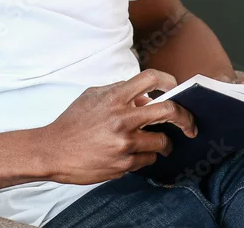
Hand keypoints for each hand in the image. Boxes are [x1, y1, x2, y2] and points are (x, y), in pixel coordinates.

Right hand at [38, 69, 197, 184]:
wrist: (53, 151)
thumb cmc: (72, 122)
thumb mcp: (92, 96)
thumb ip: (118, 91)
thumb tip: (144, 96)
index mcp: (114, 97)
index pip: (150, 79)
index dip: (168, 80)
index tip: (174, 88)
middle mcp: (122, 119)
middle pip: (169, 111)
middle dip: (185, 118)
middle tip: (190, 124)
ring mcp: (124, 143)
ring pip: (162, 141)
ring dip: (164, 142)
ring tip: (160, 143)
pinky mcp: (123, 163)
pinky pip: (148, 159)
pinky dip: (146, 156)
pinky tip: (135, 153)